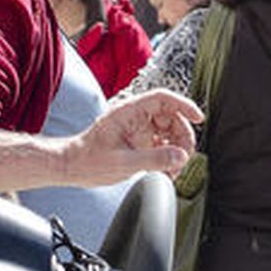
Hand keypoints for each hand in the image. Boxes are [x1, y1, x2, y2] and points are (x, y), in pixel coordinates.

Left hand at [64, 89, 203, 185]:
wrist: (72, 167)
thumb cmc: (89, 161)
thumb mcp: (123, 162)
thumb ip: (154, 159)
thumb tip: (180, 156)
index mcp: (129, 112)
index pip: (163, 99)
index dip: (183, 105)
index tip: (198, 118)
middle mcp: (135, 117)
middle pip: (171, 117)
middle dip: (182, 137)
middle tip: (183, 157)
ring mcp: (137, 129)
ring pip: (169, 131)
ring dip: (176, 149)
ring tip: (173, 169)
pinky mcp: (138, 141)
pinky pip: (161, 144)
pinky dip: (168, 156)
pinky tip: (166, 171)